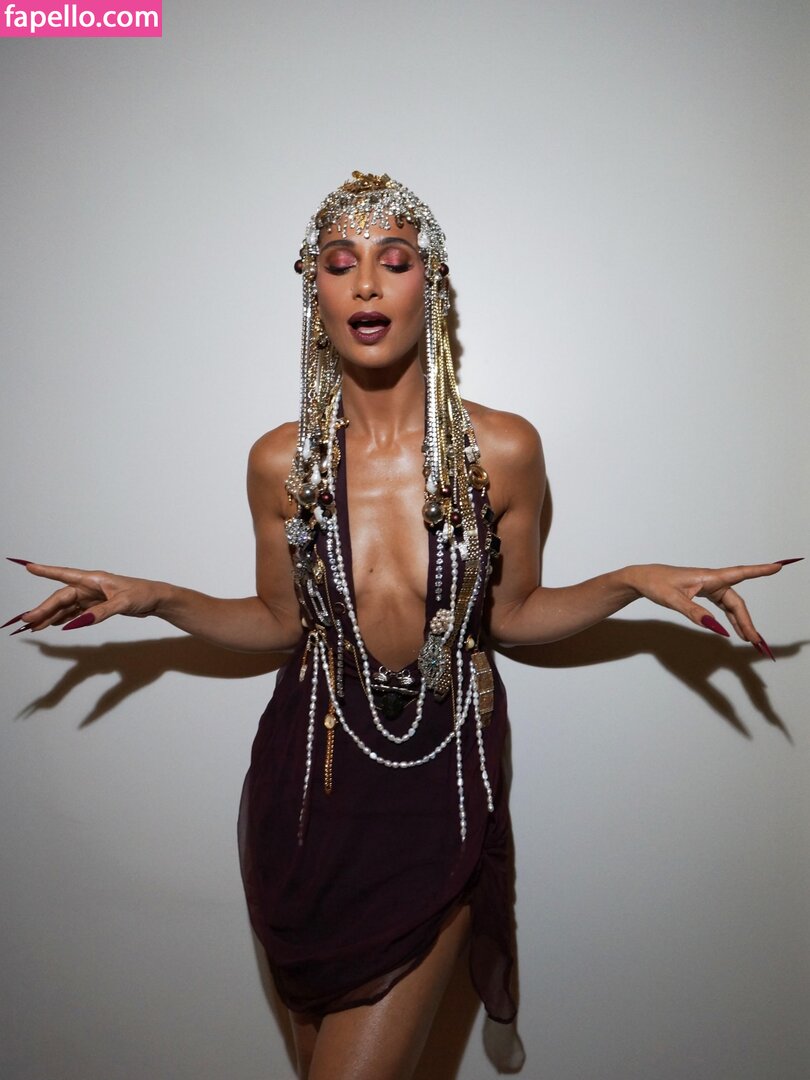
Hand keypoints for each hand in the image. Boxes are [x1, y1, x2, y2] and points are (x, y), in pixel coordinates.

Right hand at [4, 559, 165, 632]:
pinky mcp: (97, 606)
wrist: (157, 599)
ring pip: (67, 606)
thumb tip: (78, 622)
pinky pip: (76, 612)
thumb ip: (100, 613)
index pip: (65, 575)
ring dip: (51, 616)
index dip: (46, 571)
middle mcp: (90, 586)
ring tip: (35, 626)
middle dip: (44, 608)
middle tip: (28, 620)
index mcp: (94, 579)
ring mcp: (93, 596)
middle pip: (62, 597)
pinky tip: (55, 624)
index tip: (29, 567)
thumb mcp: (122, 603)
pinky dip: (65, 618)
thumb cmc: (142, 594)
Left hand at [626, 559, 800, 657]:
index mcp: (708, 577)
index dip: (760, 571)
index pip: (739, 573)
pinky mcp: (703, 592)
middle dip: (748, 620)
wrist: (642, 579)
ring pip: (731, 605)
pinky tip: (735, 631)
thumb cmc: (657, 584)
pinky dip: (730, 618)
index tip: (778, 567)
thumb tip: (716, 627)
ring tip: (751, 639)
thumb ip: (695, 613)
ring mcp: (708, 587)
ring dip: (741, 621)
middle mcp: (712, 580)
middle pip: (736, 601)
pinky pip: (723, 606)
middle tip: (756, 640)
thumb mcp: (674, 600)